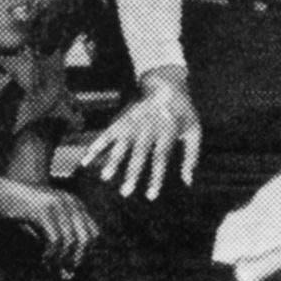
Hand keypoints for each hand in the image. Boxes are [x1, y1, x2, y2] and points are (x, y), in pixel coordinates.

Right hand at [0, 179, 99, 272]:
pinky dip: (51, 253)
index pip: (94, 232)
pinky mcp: (44, 211)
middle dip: (78, 258)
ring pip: (71, 241)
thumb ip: (58, 242)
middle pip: (87, 238)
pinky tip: (43, 259)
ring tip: (51, 266)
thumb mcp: (45, 223)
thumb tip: (68, 272)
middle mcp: (70, 203)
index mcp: (75, 203)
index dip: (87, 252)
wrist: (1, 193)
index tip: (74, 265)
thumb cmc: (23, 213)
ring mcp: (58, 206)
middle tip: (65, 271)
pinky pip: (55, 239)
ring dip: (61, 259)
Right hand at [80, 66, 201, 199]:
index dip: (155, 177)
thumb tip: (188, 182)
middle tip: (125, 192)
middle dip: (131, 173)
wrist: (167, 84)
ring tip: (105, 176)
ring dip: (113, 159)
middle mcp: (148, 126)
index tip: (150, 196)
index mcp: (167, 130)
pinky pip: (107, 133)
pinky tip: (86, 160)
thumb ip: (191, 156)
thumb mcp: (194, 131)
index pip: (160, 157)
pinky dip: (96, 146)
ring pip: (122, 142)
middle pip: (139, 153)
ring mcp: (134, 122)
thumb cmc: (182, 114)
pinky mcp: (122, 119)